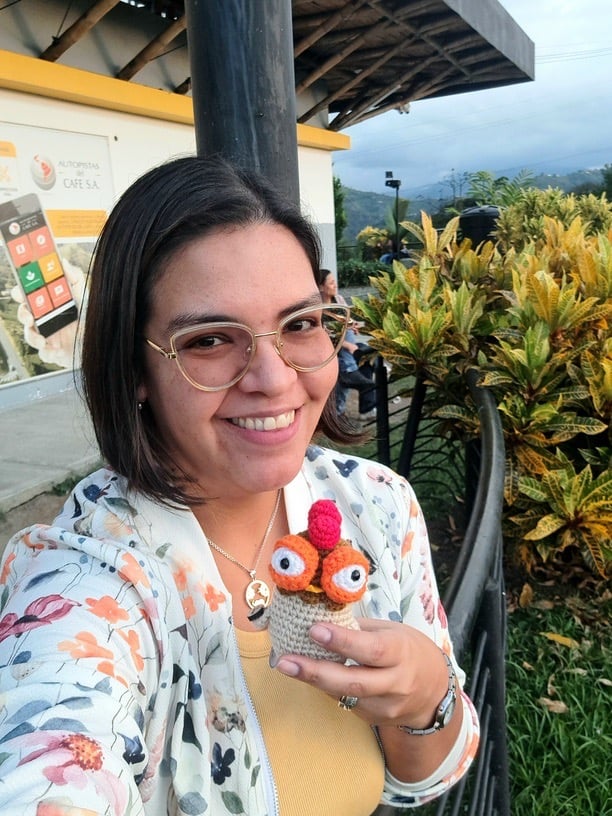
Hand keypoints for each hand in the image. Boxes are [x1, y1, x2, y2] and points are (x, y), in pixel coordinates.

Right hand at [11, 258, 85, 368]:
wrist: (104, 344)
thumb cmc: (90, 319)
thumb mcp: (85, 296)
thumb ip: (74, 277)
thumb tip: (62, 261)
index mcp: (49, 303)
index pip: (28, 295)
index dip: (20, 292)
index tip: (21, 292)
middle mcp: (45, 319)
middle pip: (24, 314)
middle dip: (22, 314)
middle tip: (30, 317)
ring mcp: (47, 335)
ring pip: (29, 334)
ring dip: (32, 336)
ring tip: (43, 339)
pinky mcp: (52, 352)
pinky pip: (43, 353)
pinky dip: (46, 352)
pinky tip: (55, 349)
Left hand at [274, 618, 449, 729]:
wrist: (434, 691)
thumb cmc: (408, 649)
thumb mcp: (392, 630)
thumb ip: (361, 628)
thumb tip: (322, 615)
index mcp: (400, 652)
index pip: (370, 649)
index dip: (342, 641)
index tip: (314, 630)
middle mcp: (395, 682)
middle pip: (353, 681)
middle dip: (315, 671)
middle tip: (285, 659)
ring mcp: (385, 705)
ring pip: (345, 695)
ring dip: (312, 681)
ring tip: (286, 665)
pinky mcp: (374, 719)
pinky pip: (345, 702)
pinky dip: (325, 687)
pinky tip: (309, 674)